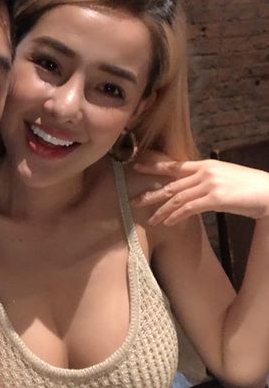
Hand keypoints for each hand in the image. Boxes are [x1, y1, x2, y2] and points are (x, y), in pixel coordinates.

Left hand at [131, 152, 268, 224]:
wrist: (268, 192)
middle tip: (133, 200)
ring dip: (162, 210)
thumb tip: (192, 190)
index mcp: (206, 165)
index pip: (174, 165)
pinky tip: (168, 222)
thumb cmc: (248, 187)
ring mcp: (209, 184)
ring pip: (177, 198)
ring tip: (151, 219)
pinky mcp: (215, 198)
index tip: (137, 166)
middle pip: (171, 184)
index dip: (154, 166)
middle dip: (151, 193)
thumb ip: (206, 180)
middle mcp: (204, 172)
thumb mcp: (224, 177)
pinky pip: (189, 208)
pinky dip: (176, 216)